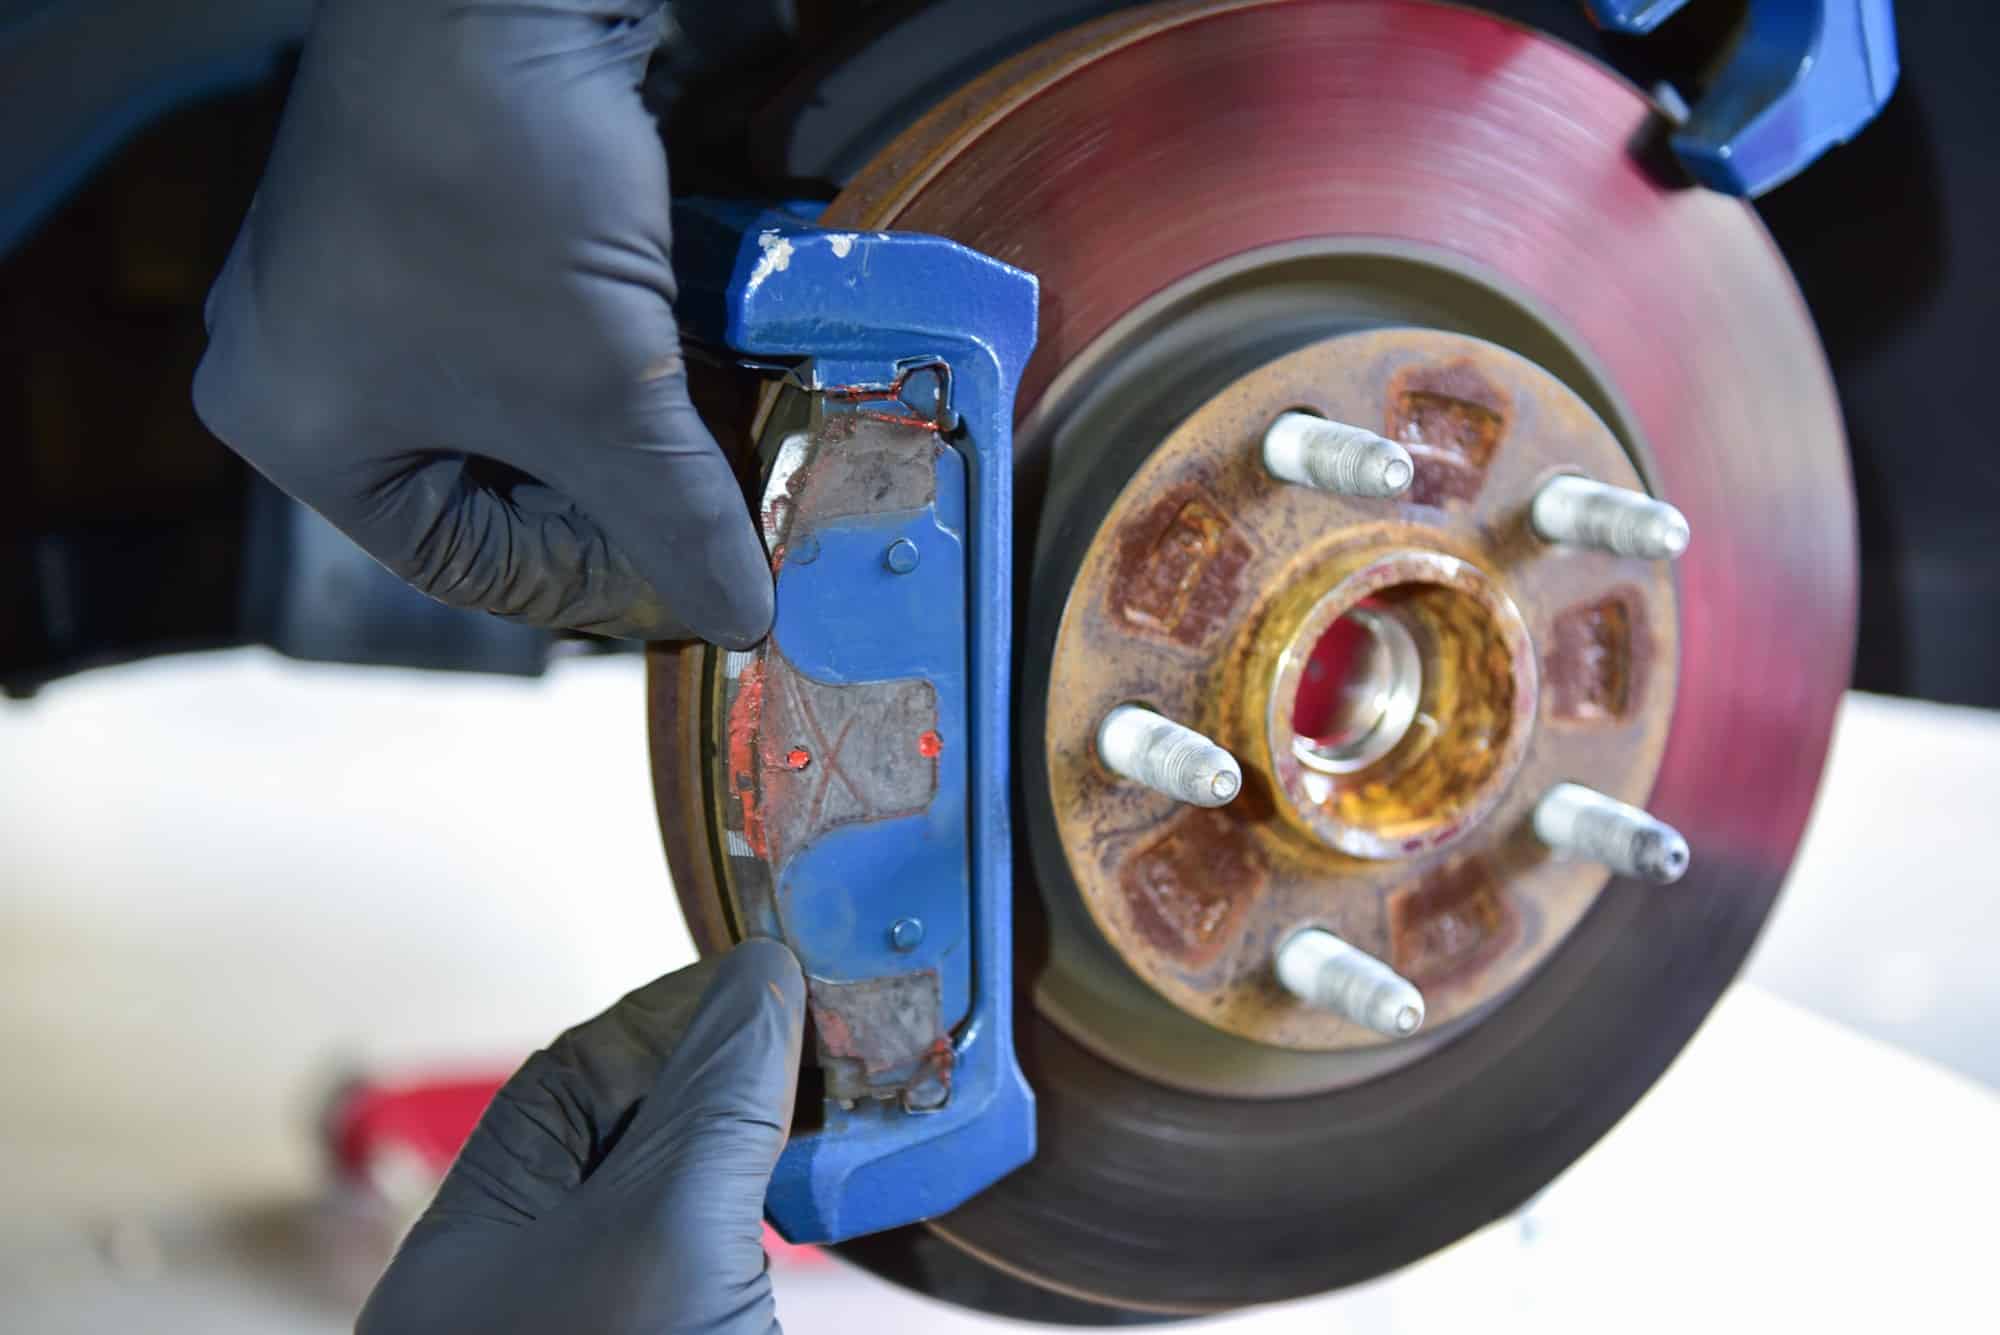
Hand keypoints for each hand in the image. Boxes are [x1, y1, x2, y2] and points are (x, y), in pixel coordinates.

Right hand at [194, 1, 772, 645]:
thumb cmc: (506, 192)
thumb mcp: (605, 389)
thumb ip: (677, 517)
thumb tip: (743, 621)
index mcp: (300, 428)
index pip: (468, 564)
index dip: (599, 584)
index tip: (703, 581)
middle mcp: (312, 360)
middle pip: (498, 487)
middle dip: (620, 495)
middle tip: (725, 512)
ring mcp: (369, 283)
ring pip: (524, 408)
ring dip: (628, 426)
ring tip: (720, 439)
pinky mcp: (432, 217)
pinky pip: (528, 329)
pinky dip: (610, 352)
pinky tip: (686, 357)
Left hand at [358, 940, 804, 1334]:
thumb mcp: (670, 1227)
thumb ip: (712, 1096)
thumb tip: (758, 974)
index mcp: (468, 1251)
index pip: (562, 1084)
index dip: (664, 1020)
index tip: (755, 983)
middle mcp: (525, 1285)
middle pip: (628, 1135)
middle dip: (722, 1077)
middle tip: (810, 1032)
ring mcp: (604, 1319)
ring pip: (683, 1199)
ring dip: (759, 1144)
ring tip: (836, 1102)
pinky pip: (724, 1258)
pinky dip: (777, 1212)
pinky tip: (832, 1188)